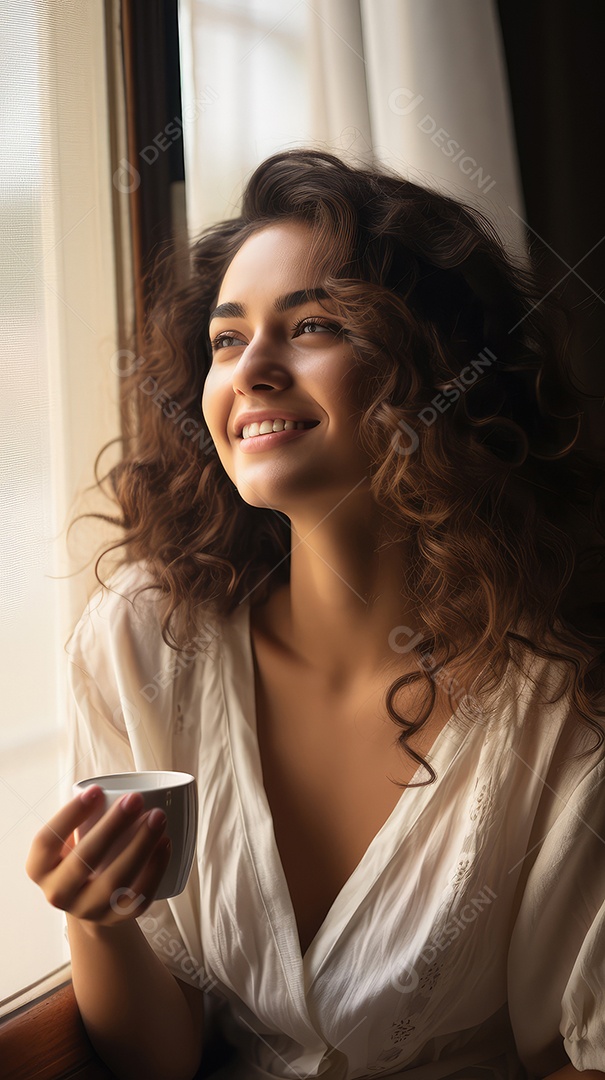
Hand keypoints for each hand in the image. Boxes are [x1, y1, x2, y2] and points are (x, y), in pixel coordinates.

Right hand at [25, 787, 171, 925]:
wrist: (90, 902)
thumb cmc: (82, 855)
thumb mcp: (69, 839)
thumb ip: (82, 817)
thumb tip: (114, 783)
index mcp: (40, 868)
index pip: (47, 841)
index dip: (70, 815)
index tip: (96, 789)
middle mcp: (58, 893)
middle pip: (83, 861)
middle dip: (112, 827)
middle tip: (136, 799)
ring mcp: (88, 910)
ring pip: (115, 882)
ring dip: (140, 846)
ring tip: (158, 817)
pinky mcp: (116, 919)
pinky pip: (139, 897)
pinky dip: (156, 869)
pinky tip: (166, 843)